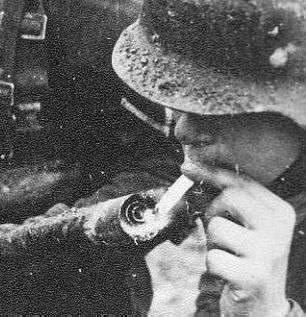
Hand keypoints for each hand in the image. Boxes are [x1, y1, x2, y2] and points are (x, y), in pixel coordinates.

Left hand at [184, 165, 294, 316]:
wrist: (264, 307)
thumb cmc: (248, 259)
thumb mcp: (248, 225)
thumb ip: (228, 198)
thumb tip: (191, 168)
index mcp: (280, 211)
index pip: (242, 181)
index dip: (212, 172)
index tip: (188, 167)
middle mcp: (279, 228)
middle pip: (230, 196)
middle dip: (214, 211)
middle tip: (220, 232)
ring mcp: (267, 252)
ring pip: (217, 226)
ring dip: (213, 243)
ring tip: (229, 256)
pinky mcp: (253, 276)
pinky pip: (213, 257)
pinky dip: (213, 266)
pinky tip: (228, 273)